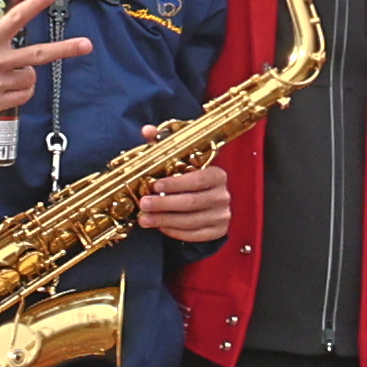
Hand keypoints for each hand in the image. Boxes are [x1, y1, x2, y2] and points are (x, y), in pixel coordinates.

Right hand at [0, 0, 89, 114]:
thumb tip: (19, 20)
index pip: (15, 18)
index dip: (35, 4)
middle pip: (37, 54)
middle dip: (65, 49)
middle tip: (86, 44)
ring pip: (32, 77)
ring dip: (27, 73)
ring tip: (8, 72)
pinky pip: (25, 94)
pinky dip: (21, 90)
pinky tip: (6, 86)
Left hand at [135, 127, 232, 242]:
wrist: (210, 204)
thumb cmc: (191, 178)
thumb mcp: (180, 159)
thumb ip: (164, 143)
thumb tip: (147, 130)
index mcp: (217, 174)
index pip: (198, 179)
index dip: (176, 184)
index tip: (155, 186)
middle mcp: (223, 195)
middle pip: (192, 202)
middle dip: (164, 204)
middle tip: (144, 204)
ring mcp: (222, 215)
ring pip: (191, 221)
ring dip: (165, 221)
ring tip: (145, 219)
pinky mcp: (218, 231)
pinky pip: (195, 235)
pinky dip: (176, 233)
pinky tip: (161, 228)